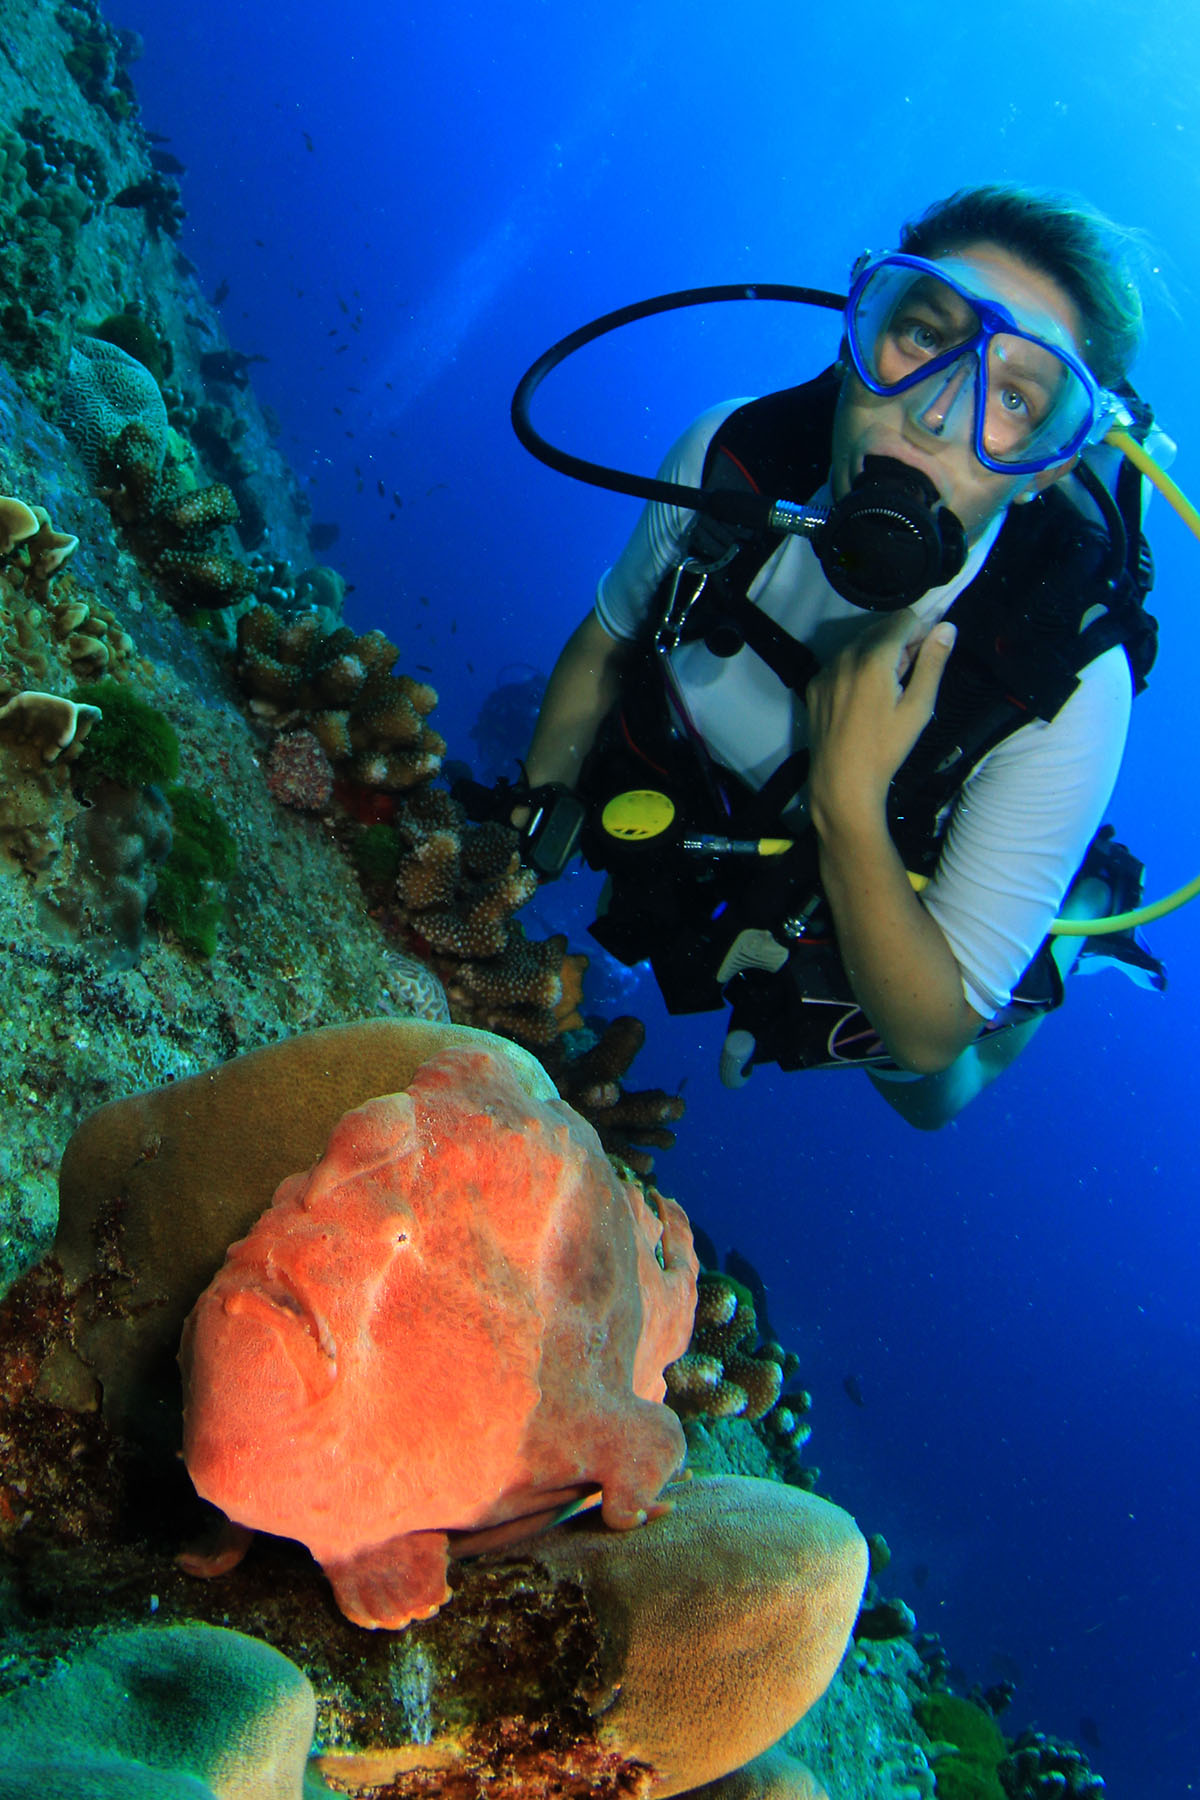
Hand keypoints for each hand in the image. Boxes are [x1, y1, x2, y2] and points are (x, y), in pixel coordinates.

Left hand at [807, 609, 956, 827]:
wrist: (841, 782)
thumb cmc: (886, 748)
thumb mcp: (918, 708)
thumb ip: (933, 663)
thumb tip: (947, 627)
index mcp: (873, 658)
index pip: (903, 618)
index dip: (922, 629)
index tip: (930, 649)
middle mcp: (845, 655)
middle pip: (881, 628)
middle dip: (901, 642)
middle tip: (910, 675)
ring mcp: (826, 669)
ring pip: (860, 643)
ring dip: (879, 653)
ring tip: (888, 689)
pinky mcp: (814, 684)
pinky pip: (841, 661)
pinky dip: (857, 667)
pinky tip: (864, 697)